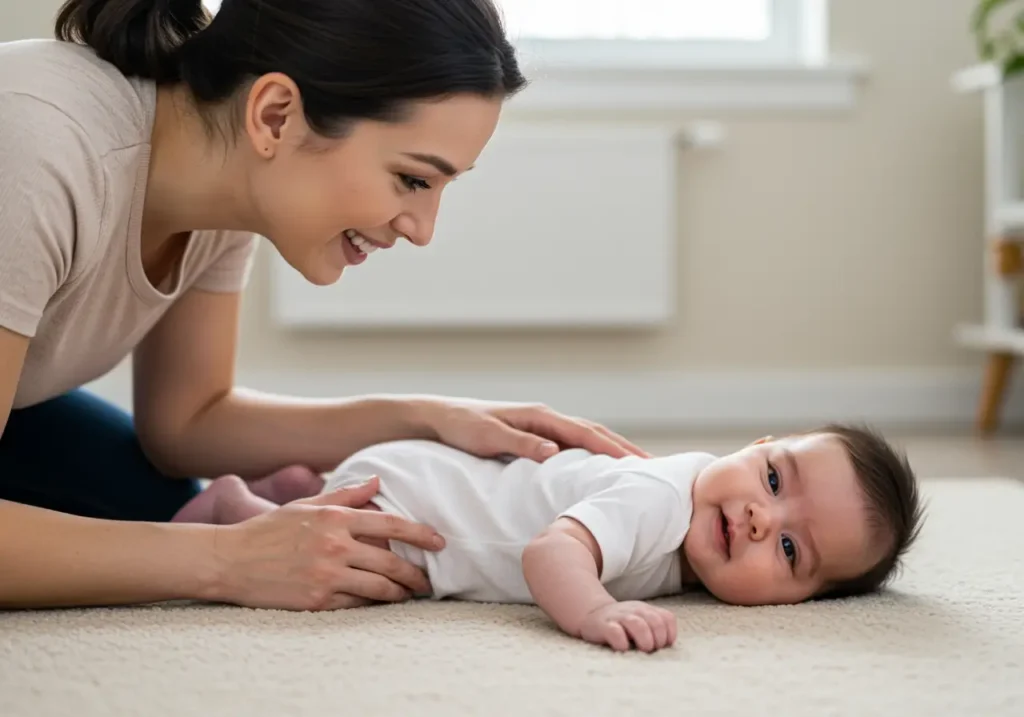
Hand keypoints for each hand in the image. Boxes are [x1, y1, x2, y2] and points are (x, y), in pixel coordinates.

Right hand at [209, 477, 443, 610]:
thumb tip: (377, 482)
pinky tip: (380, 604)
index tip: (439, 542)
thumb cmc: (269, 530)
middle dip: (416, 574)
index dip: (420, 534)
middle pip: (391, 563)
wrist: (231, 561)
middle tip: (429, 581)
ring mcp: (326, 575)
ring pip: (379, 588)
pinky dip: (372, 604)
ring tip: (410, 595)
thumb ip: (345, 495)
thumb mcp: (307, 504)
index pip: (390, 524)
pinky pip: (356, 604)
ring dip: (400, 594)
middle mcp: (335, 546)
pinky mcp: (316, 600)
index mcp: (335, 519)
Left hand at [422, 399, 650, 462]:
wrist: (439, 417)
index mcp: (539, 416)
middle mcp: (545, 418)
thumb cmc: (461, 427)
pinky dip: (593, 451)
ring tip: (637, 466)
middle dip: (624, 448)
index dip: (612, 449)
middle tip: (653, 467)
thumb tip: (555, 452)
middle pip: (594, 432)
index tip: (637, 464)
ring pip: (586, 437)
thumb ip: (520, 443)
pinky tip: (600, 466)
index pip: (585, 433)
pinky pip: (572, 443)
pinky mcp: (534, 435)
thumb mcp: (487, 437)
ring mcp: (541, 425)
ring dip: (612, 449)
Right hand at [578, 601, 677, 652]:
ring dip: (645, 640)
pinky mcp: (604, 626)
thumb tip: (667, 647)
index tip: (662, 646)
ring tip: (642, 650)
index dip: (669, 634)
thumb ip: (656, 628)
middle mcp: (635, 611)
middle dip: (658, 640)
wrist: (592, 614)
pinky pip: (615, 633)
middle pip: (656, 622)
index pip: (667, 619)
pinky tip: (623, 648)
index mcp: (647, 610)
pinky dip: (622, 643)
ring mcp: (619, 617)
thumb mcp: (641, 619)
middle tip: (651, 649)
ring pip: (638, 625)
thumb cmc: (623, 624)